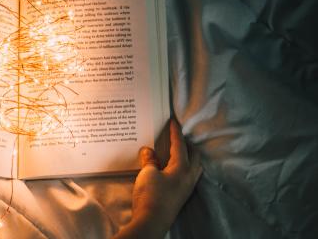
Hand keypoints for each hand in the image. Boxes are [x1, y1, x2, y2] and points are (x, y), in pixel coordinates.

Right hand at [115, 119, 202, 238]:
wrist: (152, 221)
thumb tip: (149, 150)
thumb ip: (150, 159)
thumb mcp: (148, 173)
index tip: (174, 121)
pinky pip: (188, 176)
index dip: (176, 132)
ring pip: (194, 167)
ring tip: (179, 151)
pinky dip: (184, 167)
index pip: (180, 145)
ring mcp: (187, 188)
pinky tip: (174, 169)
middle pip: (193, 156)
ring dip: (188, 157)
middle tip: (178, 136)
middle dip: (187, 144)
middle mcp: (189, 177)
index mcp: (183, 167)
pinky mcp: (181, 196)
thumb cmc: (151, 195)